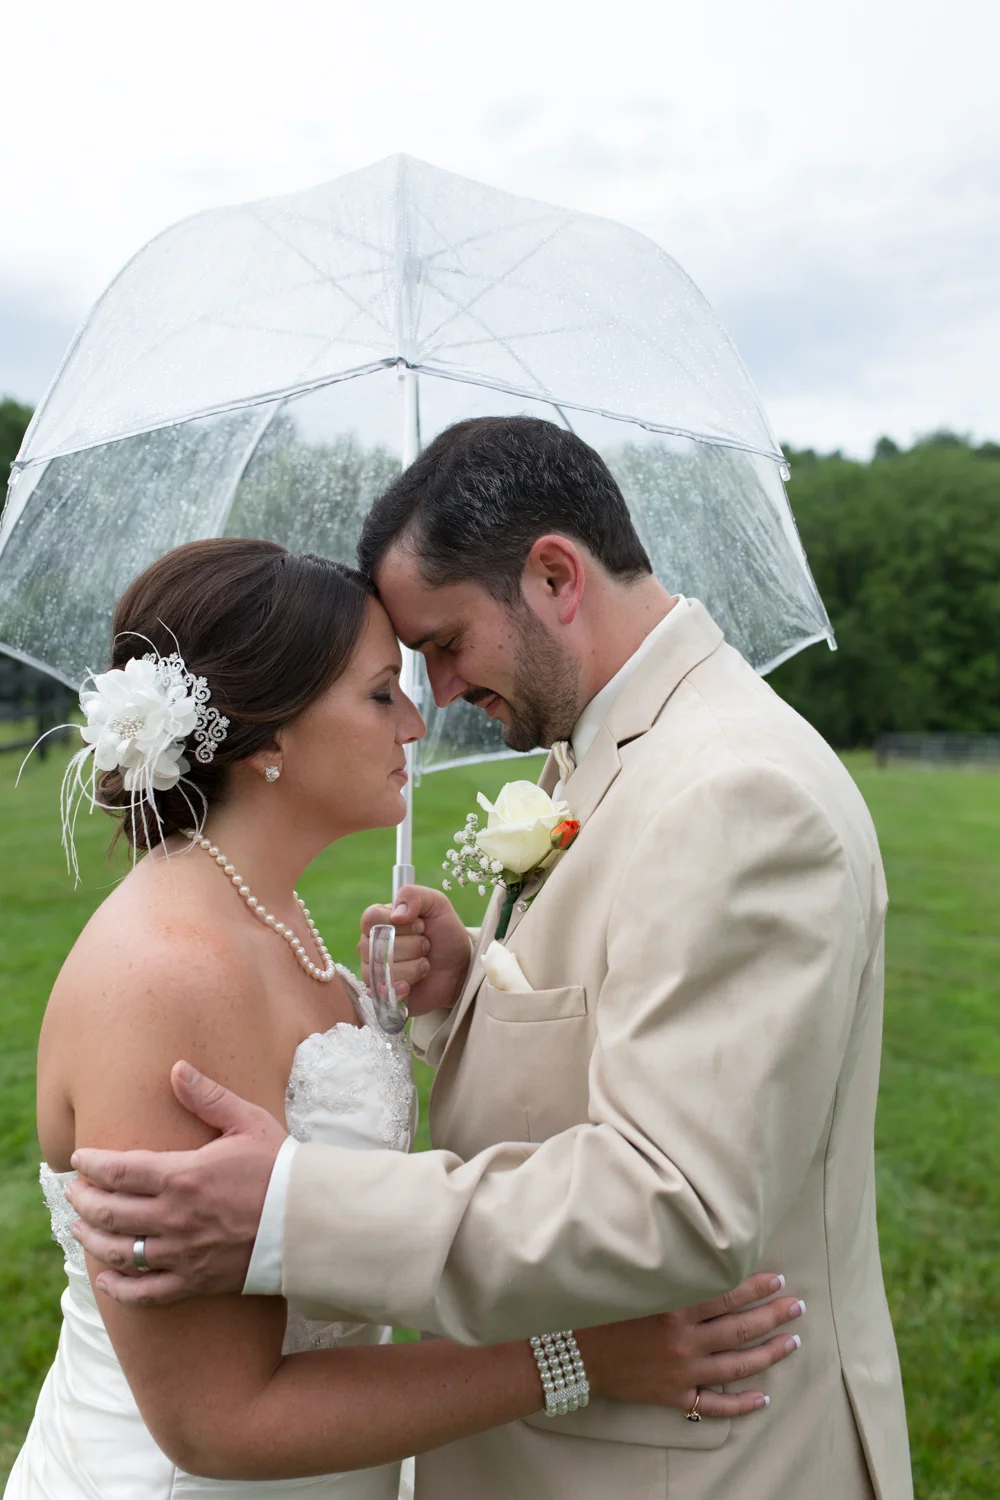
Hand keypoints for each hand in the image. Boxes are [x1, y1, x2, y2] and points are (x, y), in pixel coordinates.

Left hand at [67, 1061, 286, 1306]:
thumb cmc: (280, 1166)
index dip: (91, 1164)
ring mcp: (182, 1254)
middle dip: (84, 1200)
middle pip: (109, 1212)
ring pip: (119, 1253)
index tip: (79, 1158)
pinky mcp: (195, 1281)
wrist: (309, 1220)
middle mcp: (175, 1217)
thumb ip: (208, 1097)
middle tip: (73, 1192)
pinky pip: (145, 1293)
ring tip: (79, 1229)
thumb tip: (176, 1069)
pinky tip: (106, 1279)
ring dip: (91, 1240)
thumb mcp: (248, 1122)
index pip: (119, 1171)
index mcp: (184, 1176)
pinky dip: (119, 1288)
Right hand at [359, 884, 470, 1016]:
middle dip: (413, 946)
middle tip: (426, 946)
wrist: (460, 969)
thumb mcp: (437, 905)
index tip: (421, 925)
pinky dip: (403, 987)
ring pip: (382, 969)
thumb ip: (415, 896)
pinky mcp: (380, 993)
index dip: (400, 924)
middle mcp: (370, 944)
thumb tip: (396, 915)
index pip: (371, 918)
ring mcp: (373, 970)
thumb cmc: (446, 934)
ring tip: (424, 964)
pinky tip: (412, 985)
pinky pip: (382, 991)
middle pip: (377, 945)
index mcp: (379, 920)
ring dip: (414, 967)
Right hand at [577, 1272, 803, 1417]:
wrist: (567, 1351)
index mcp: (674, 1305)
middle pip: (740, 1328)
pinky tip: (763, 1398)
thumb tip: (701, 1254)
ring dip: (769, 1353)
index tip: (777, 1277)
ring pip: (737, 1364)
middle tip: (798, 1306)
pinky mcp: (672, 1395)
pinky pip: (714, 1404)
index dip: (756, 1286)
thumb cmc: (595, 1305)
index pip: (728, 1293)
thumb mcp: (632, 1279)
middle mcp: (683, 1339)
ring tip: (793, 1342)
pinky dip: (740, 1404)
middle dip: (774, 1316)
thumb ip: (668, 1269)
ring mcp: (680, 1371)